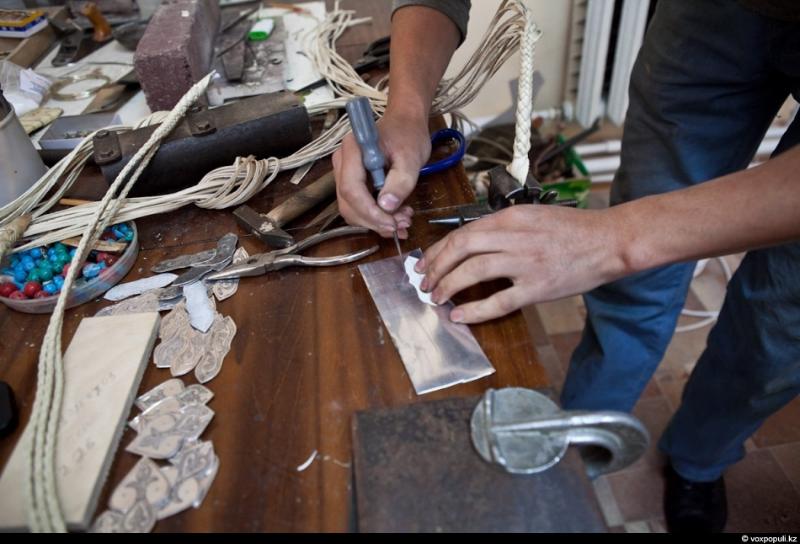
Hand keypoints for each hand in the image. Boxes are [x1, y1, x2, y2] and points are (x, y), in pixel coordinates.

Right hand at [332, 108, 431, 237]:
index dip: (369, 211)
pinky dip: (376, 216)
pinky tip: (396, 217)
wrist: (405, 122)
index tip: (391, 223)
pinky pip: (359, 205)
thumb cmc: (408, 134)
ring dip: (376, 221)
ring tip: (403, 221)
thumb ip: (400, 182)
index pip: (351, 189)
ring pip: (352, 209)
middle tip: (402, 226)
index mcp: (353, 151)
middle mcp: (342, 163)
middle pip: (348, 203)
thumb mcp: (411, 158)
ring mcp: (345, 173)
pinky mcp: (353, 182)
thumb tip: (386, 207)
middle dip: (374, 220)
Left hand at [414, 205, 628, 322]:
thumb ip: (503, 226)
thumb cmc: (572, 229)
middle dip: (436, 267)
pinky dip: (475, 310)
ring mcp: (525, 263)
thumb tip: (471, 244)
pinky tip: (459, 315)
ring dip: (448, 285)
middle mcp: (514, 237)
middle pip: (461, 249)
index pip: (462, 232)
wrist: (609, 241)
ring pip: (473, 272)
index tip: (426, 262)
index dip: (438, 250)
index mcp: (510, 217)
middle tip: (424, 282)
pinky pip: (499, 301)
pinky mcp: (538, 287)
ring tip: (436, 297)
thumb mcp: (533, 215)